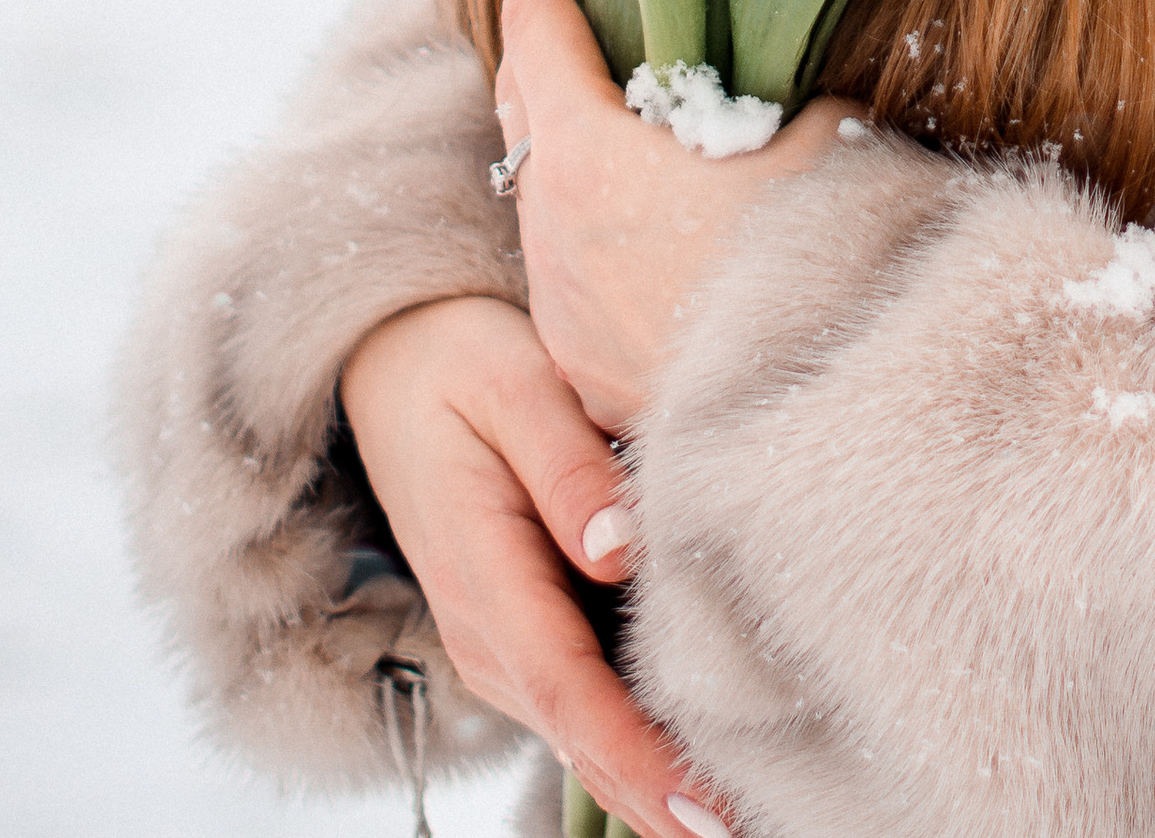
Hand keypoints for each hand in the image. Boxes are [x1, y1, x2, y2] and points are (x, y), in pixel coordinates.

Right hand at [338, 291, 720, 837]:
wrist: (392, 364)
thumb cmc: (459, 362)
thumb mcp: (514, 384)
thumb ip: (568, 468)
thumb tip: (621, 548)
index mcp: (483, 575)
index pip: (570, 694)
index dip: (639, 759)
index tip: (706, 808)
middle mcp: (486, 632)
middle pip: (583, 737)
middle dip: (663, 798)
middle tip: (762, 825)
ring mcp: (498, 642)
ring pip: (583, 732)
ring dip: (655, 775)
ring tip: (756, 801)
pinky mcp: (519, 632)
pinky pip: (580, 700)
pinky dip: (637, 737)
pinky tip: (709, 749)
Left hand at [489, 0, 848, 437]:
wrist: (820, 432)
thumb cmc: (820, 265)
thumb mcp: (818, 142)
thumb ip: (777, 109)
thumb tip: (785, 104)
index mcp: (589, 158)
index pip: (540, 25)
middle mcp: (551, 235)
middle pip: (524, 111)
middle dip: (538, 46)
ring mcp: (560, 313)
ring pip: (546, 202)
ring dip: (574, 151)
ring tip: (624, 123)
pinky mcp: (586, 376)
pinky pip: (573, 277)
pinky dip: (598, 234)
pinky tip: (655, 237)